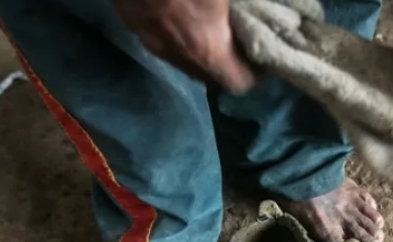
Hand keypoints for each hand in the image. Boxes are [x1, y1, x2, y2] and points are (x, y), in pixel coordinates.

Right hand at [112, 0, 255, 91]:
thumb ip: (246, 4)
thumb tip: (253, 8)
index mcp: (206, 46)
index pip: (238, 82)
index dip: (255, 72)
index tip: (262, 56)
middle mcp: (175, 52)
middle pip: (208, 76)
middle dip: (226, 63)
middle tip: (239, 39)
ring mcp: (148, 38)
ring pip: (181, 59)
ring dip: (198, 49)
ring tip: (210, 23)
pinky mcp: (129, 21)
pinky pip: (160, 39)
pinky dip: (175, 33)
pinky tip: (181, 8)